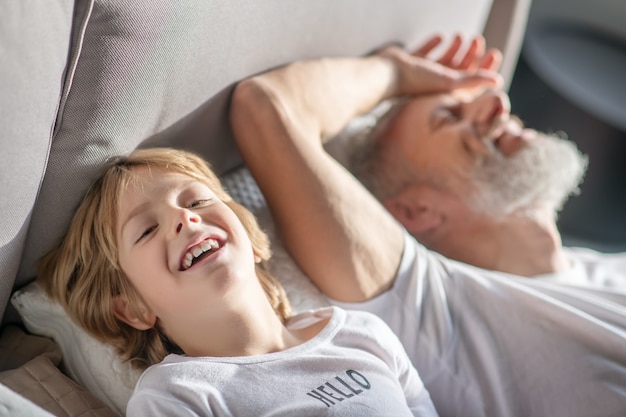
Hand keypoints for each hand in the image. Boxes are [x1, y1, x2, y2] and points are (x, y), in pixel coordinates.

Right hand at [378, 42, 502, 96]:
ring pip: (442, 60)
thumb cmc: (417, 82)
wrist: (387, 74)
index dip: (484, 68)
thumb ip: (474, 81)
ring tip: (459, 35)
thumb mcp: (450, 82)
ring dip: (453, 48)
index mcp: (445, 91)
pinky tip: (439, 36)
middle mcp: (433, 83)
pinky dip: (432, 44)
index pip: (470, 81)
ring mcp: (420, 73)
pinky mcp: (408, 63)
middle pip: (458, 68)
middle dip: (470, 54)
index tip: (493, 53)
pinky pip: (424, 52)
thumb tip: (499, 81)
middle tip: (478, 40)